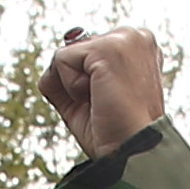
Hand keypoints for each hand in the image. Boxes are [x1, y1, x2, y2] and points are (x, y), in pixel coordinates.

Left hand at [40, 25, 167, 159]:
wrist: (132, 152)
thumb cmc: (116, 133)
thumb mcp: (89, 98)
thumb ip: (68, 75)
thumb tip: (52, 64)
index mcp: (138, 47)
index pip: (86, 53)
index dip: (87, 83)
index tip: (112, 101)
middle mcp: (135, 36)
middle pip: (75, 50)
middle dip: (79, 82)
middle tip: (106, 103)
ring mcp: (124, 38)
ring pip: (66, 54)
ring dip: (74, 86)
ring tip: (103, 100)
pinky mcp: (108, 47)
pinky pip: (60, 60)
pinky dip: (70, 87)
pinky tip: (98, 97)